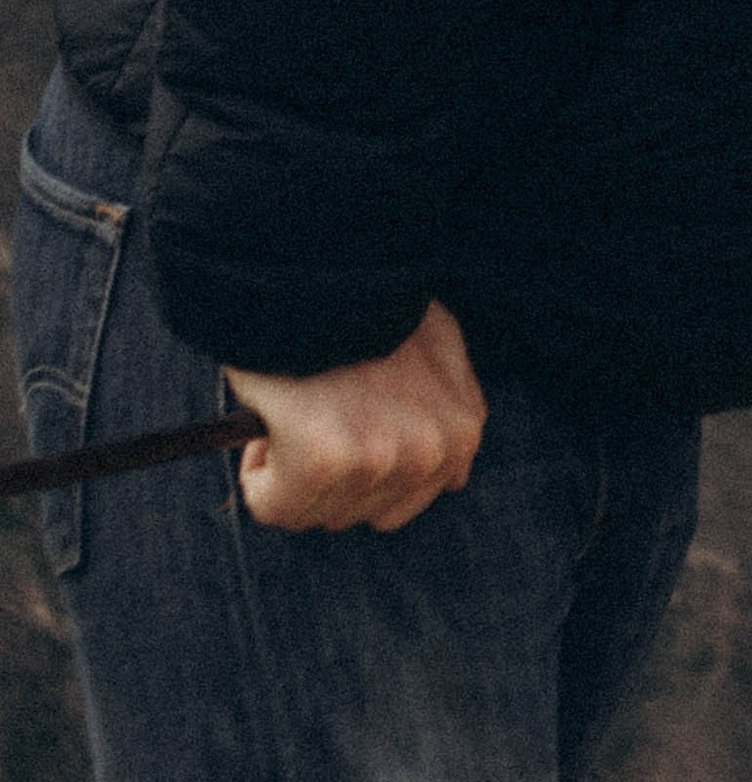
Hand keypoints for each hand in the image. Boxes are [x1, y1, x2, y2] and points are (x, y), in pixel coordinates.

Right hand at [224, 301, 486, 532]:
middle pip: (356, 513)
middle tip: (315, 416)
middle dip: (328, 477)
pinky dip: (259, 473)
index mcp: (462, 433)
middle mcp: (430, 455)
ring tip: (297, 410)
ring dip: (291, 472)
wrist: (323, 268)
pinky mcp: (323, 462)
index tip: (344, 432)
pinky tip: (271, 423)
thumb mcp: (439, 346)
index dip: (362, 467)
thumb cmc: (373, 303)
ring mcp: (380, 461)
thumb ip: (450, 408)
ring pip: (313, 512)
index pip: (403, 502)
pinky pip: (273, 505)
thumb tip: (454, 476)